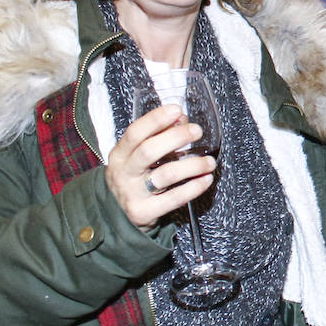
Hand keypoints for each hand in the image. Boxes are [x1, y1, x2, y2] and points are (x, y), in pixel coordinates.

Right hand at [105, 104, 216, 231]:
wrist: (116, 215)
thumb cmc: (134, 178)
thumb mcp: (137, 156)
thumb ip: (158, 136)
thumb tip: (181, 118)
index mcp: (120, 154)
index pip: (134, 133)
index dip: (155, 120)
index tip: (177, 110)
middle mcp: (123, 173)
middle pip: (149, 151)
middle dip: (176, 138)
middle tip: (197, 131)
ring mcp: (132, 194)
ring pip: (165, 175)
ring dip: (192, 165)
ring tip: (209, 162)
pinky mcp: (144, 212)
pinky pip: (174, 199)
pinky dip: (194, 188)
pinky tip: (206, 179)